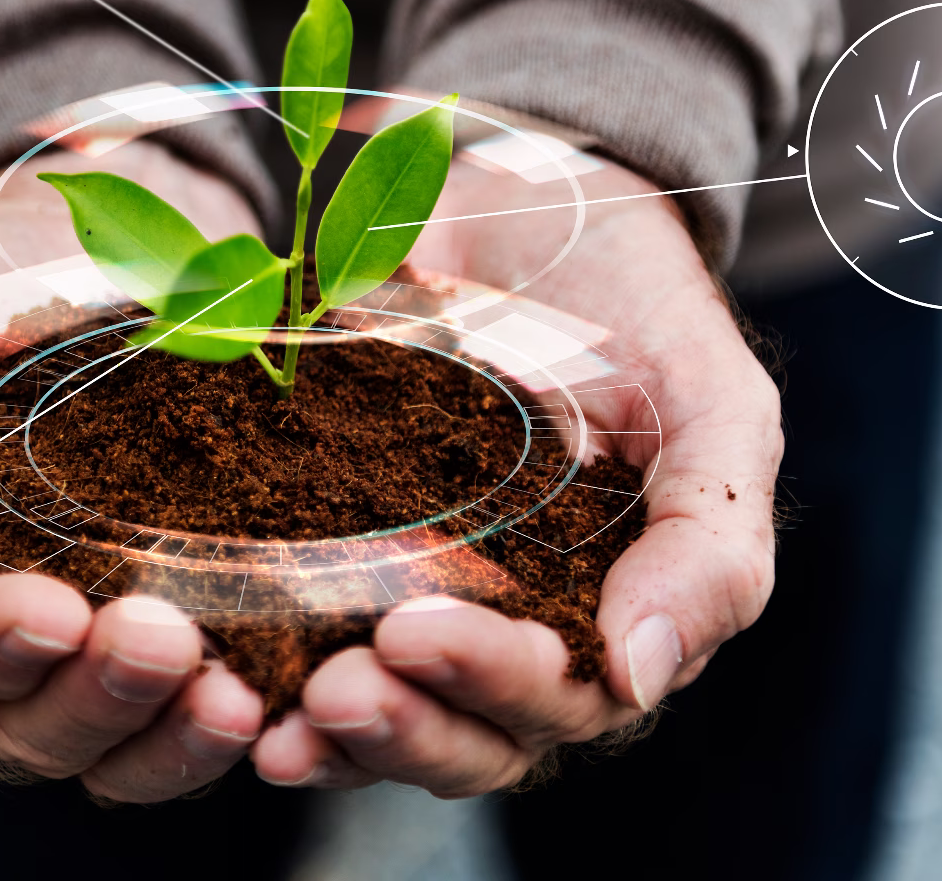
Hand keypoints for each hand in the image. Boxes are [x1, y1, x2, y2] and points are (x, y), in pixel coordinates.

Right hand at [0, 138, 267, 801]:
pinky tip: (275, 696)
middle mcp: (0, 653)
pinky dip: (235, 721)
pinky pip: (204, 717)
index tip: (49, 606)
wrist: (75, 236)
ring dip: (171, 733)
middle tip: (157, 636)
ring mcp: (99, 651)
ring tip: (229, 691)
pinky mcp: (195, 627)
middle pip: (31, 730)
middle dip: (93, 696)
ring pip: (122, 748)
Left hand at [251, 137, 781, 796]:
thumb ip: (711, 542)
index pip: (559, 700)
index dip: (490, 684)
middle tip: (338, 687)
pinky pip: (305, 647)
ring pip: (386, 717)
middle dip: (402, 727)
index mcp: (614, 620)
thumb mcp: (714, 406)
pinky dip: (270, 680)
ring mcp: (427, 601)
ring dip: (335, 736)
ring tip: (277, 718)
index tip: (416, 631)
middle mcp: (519, 636)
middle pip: (466, 736)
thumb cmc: (644, 309)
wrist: (537, 205)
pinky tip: (226, 686)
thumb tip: (638, 679)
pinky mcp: (342, 556)